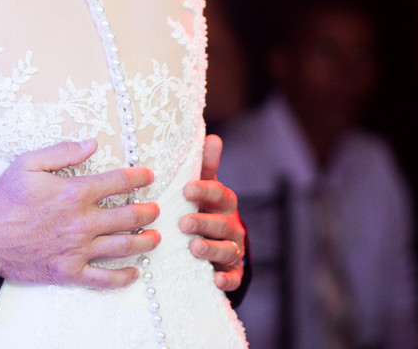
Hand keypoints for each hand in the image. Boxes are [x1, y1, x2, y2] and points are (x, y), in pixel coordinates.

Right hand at [0, 139, 160, 288]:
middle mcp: (81, 222)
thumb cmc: (4, 199)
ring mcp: (77, 249)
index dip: (138, 177)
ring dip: (145, 241)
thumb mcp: (29, 163)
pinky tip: (134, 273)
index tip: (149, 175)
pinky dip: (122, 277)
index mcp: (74, 193)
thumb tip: (92, 143)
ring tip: (156, 237)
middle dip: (148, 211)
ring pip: (123, 247)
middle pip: (128, 216)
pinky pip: (102, 278)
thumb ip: (63, 151)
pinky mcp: (68, 271)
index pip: (118, 183)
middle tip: (156, 209)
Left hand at [181, 134, 245, 291]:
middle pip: (222, 223)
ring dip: (212, 249)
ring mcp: (233, 249)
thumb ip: (206, 165)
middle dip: (204, 222)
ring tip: (194, 248)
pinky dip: (227, 279)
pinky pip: (233, 277)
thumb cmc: (206, 209)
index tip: (187, 188)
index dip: (205, 191)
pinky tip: (215, 280)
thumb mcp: (204, 187)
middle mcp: (231, 225)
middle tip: (184, 222)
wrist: (219, 243)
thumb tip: (212, 137)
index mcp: (224, 203)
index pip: (220, 194)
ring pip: (227, 249)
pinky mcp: (232, 272)